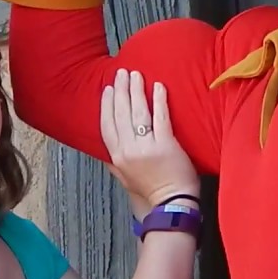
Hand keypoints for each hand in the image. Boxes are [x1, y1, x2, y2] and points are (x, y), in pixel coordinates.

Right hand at [100, 69, 198, 210]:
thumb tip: (107, 151)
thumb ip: (115, 163)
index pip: (107, 125)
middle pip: (121, 113)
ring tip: (136, 74)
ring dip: (136, 90)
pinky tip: (158, 86)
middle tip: (122, 72)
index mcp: (117, 157)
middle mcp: (128, 150)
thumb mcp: (124, 180)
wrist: (171, 206)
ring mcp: (147, 146)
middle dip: (120, 90)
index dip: (106, 105)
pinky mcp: (166, 144)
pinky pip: (160, 117)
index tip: (107, 88)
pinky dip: (159, 100)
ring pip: (138, 112)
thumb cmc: (150, 194)